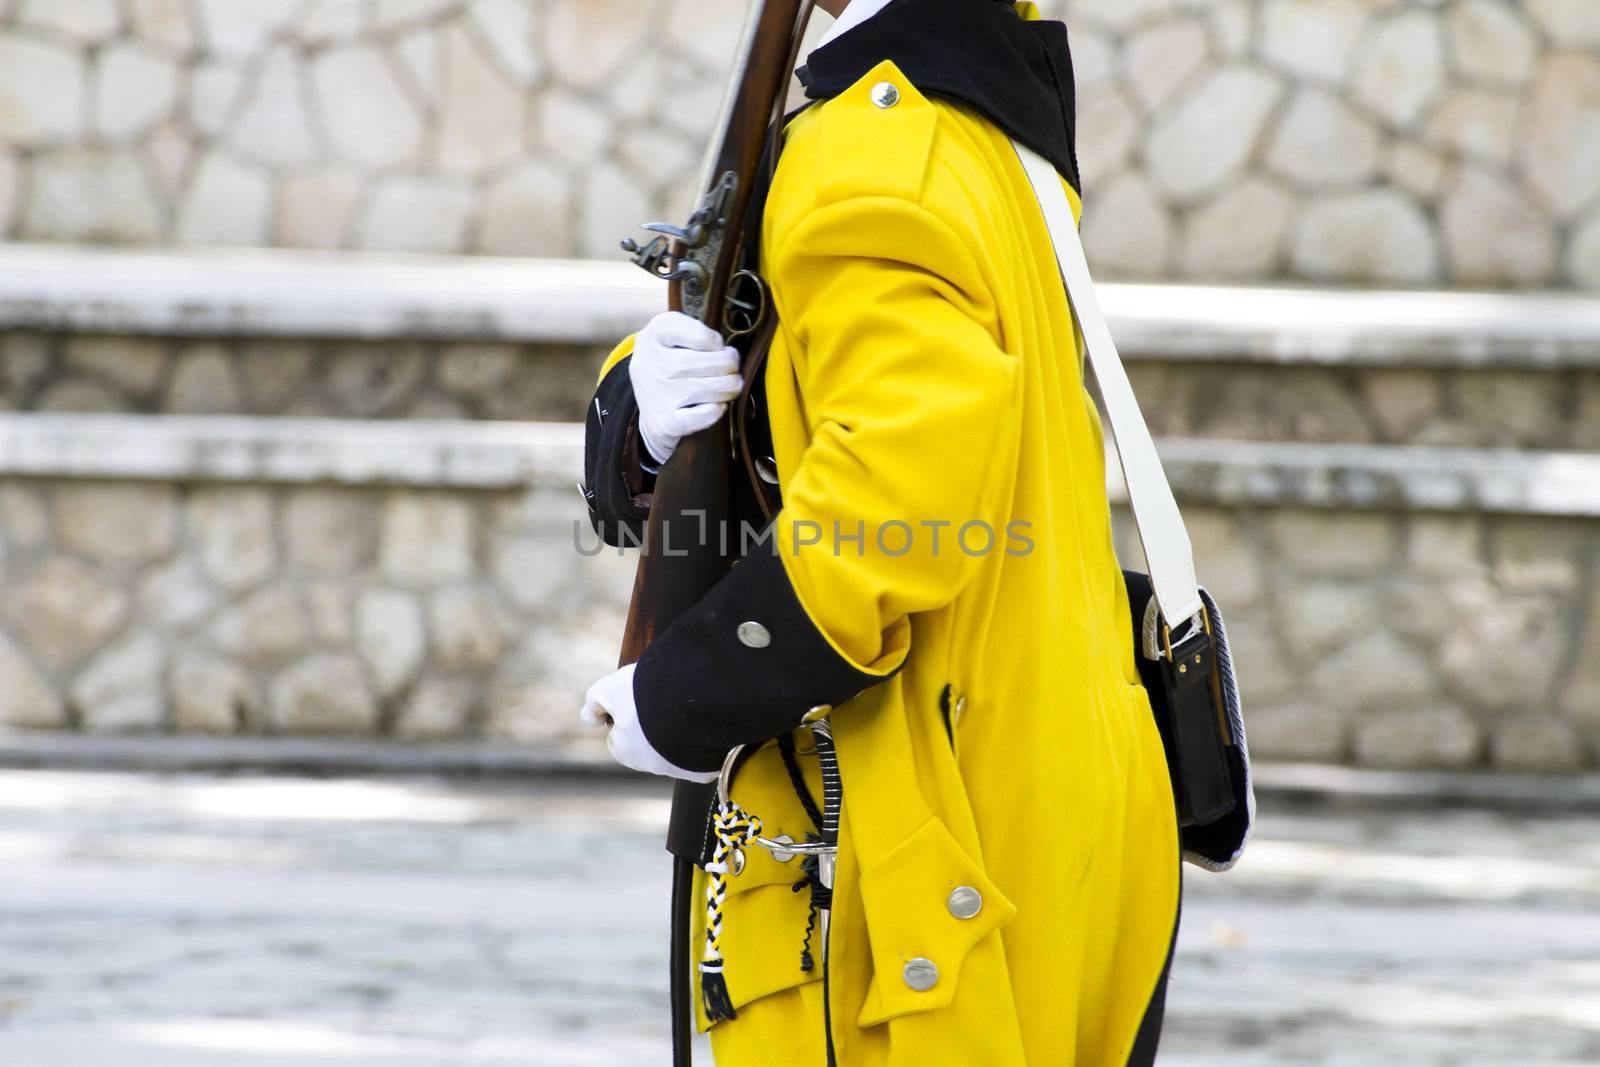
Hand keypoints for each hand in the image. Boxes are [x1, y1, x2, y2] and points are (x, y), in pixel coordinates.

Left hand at [580, 664, 719, 782]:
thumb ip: (594, 702)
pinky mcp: (706, 769)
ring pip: (678, 752)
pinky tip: (706, 724)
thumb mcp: (610, 689)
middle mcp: (650, 766)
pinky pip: (704, 757)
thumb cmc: (645, 695)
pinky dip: (704, 744)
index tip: (642, 700)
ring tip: (688, 708)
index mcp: (624, 750)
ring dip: (681, 735)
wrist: (692, 701)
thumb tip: (589, 718)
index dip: (630, 715)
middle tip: (666, 701)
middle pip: (650, 745)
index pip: (621, 736)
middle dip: (656, 727)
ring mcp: (680, 771)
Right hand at [629, 311, 742, 465]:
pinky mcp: (668, 422)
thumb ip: (696, 329)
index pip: (703, 336)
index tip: (714, 347)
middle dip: (731, 364)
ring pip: (719, 388)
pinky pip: (711, 413)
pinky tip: (711, 403)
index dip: (717, 342)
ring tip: (726, 384)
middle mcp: (654, 364)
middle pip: (717, 363)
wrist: (644, 400)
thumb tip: (722, 351)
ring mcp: (660, 395)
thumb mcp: (671, 330)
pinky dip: (718, 408)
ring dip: (731, 387)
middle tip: (730, 367)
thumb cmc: (666, 358)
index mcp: (655, 335)